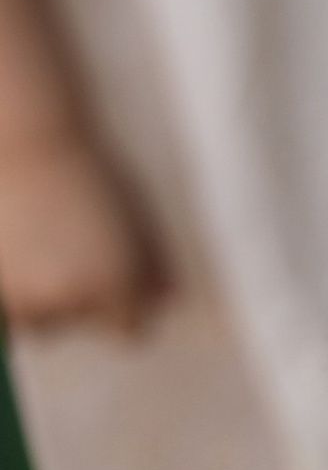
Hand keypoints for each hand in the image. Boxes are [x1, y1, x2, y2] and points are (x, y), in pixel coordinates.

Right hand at [0, 129, 163, 333]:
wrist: (24, 139)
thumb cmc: (85, 169)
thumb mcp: (137, 211)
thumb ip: (154, 259)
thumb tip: (168, 296)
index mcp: (116, 286)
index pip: (130, 330)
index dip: (124, 304)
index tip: (112, 273)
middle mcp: (68, 300)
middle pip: (79, 322)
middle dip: (77, 295)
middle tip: (67, 240)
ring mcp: (22, 299)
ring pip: (39, 322)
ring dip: (38, 297)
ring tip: (40, 242)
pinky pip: (9, 312)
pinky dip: (11, 290)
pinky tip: (17, 248)